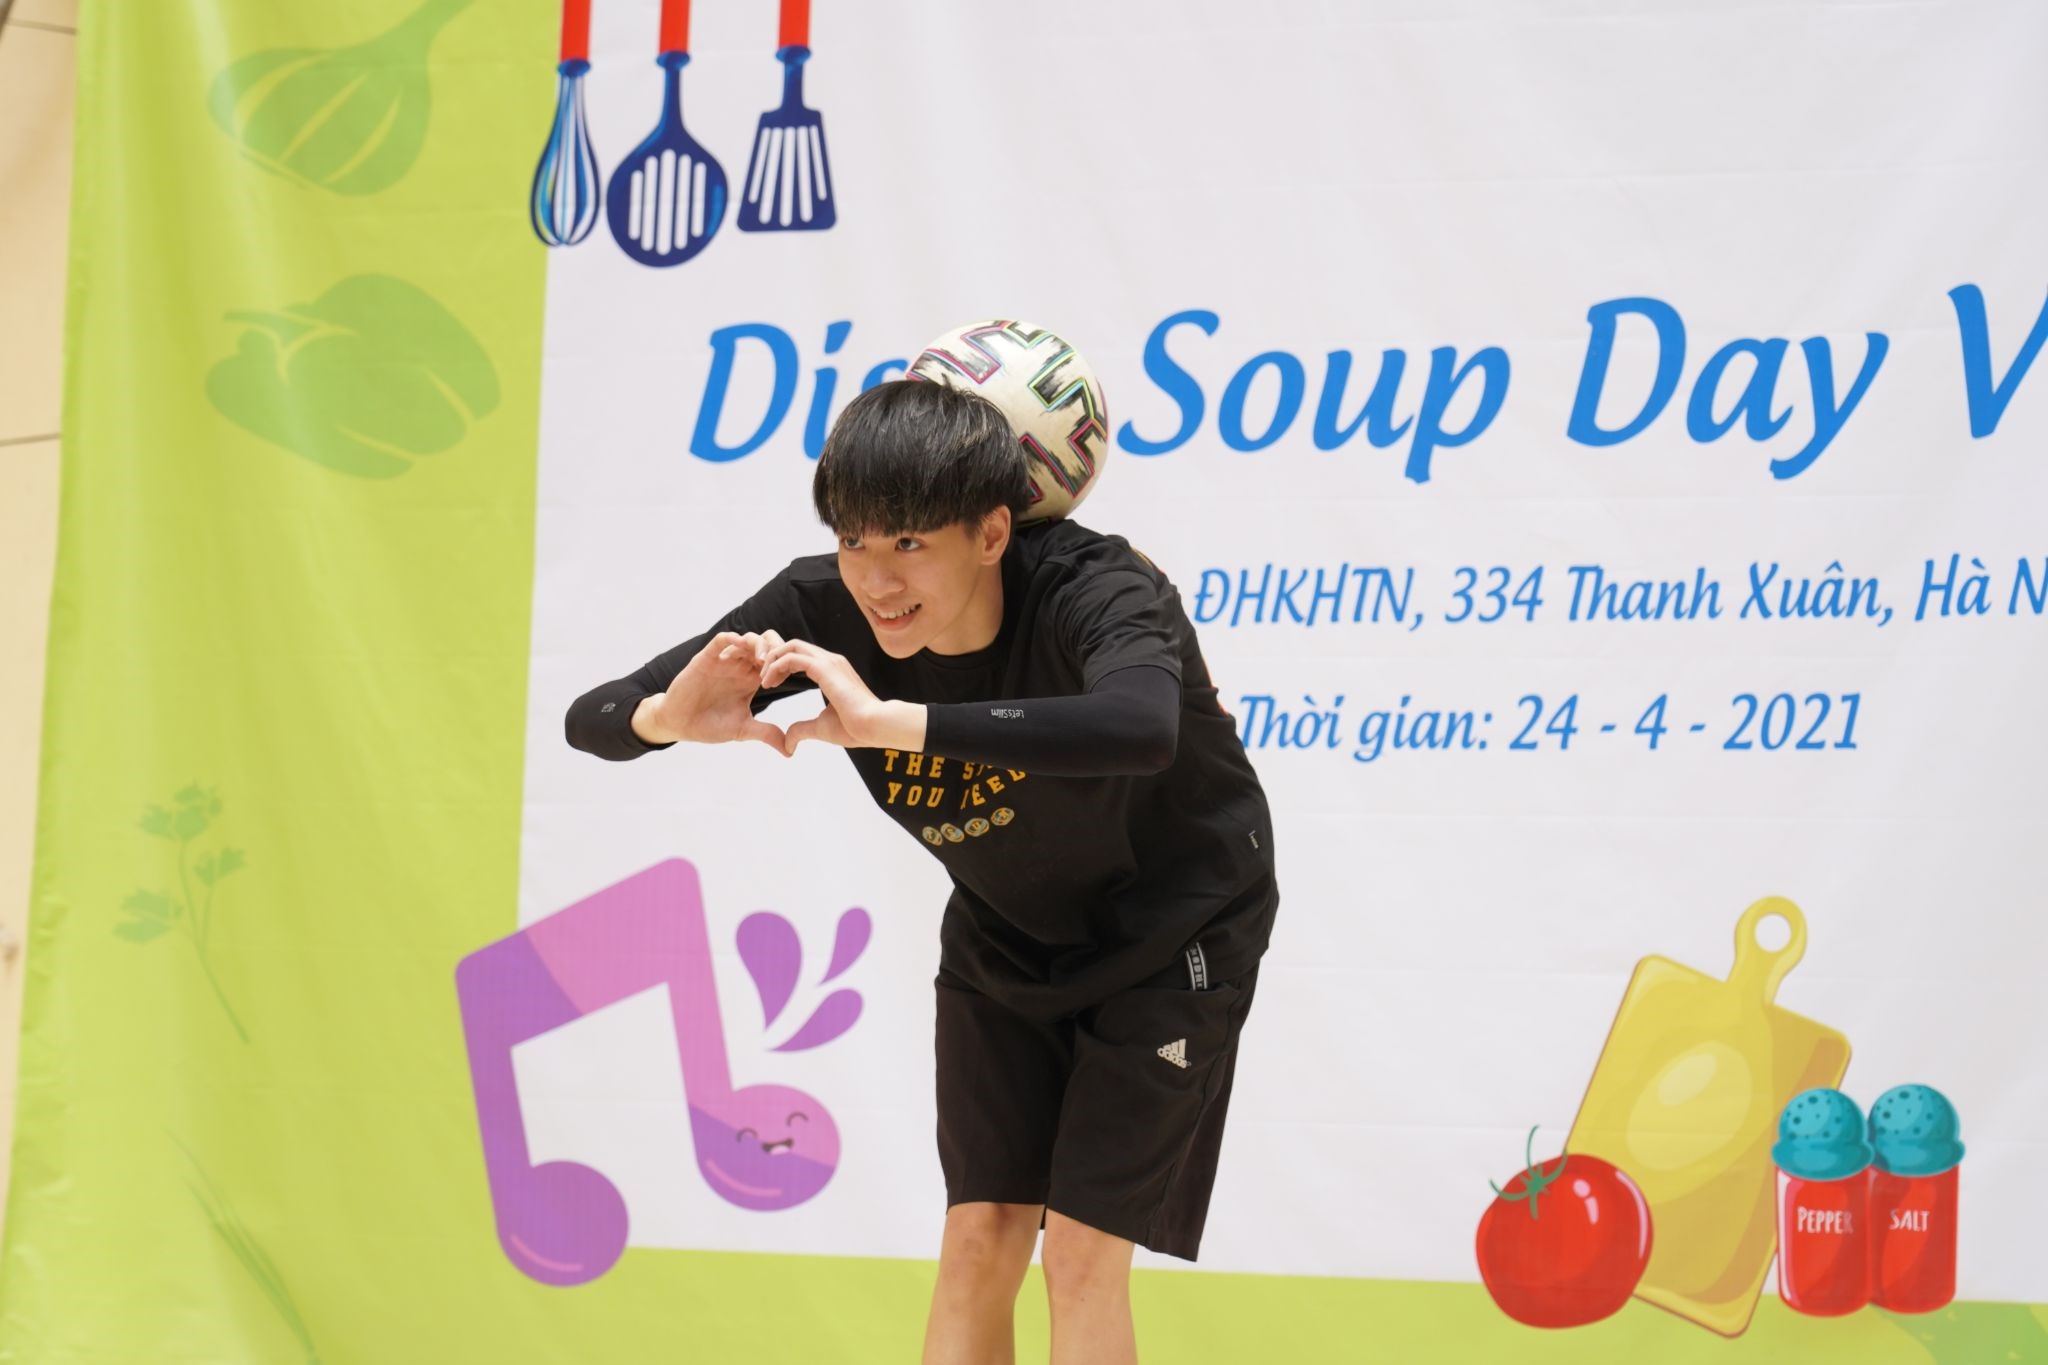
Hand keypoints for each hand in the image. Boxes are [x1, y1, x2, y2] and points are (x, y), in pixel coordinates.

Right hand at [642, 631, 788, 752]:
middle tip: (776, 666)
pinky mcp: (706, 659)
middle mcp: (740, 668)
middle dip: (776, 649)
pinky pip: (721, 640)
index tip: (786, 679)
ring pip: (746, 639)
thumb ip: (765, 734)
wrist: (679, 724)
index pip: (775, 662)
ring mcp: (723, 661)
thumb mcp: (742, 730)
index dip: (784, 665)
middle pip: (766, 643)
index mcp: (751, 680)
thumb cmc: (709, 725)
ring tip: (761, 659)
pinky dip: (732, 638)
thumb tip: (790, 751)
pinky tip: (739, 645)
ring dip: (758, 644)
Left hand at [759, 639, 925, 754]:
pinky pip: (792, 657)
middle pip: (794, 646)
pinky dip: (776, 666)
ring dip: (772, 659)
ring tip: (763, 680)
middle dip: (774, 658)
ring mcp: (829, 661)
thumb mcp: (820, 727)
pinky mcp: (825, 668)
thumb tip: (788, 743)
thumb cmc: (855, 727)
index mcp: (832, 671)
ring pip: (792, 646)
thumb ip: (802, 730)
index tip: (770, 683)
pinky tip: (769, 682)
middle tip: (762, 678)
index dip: (782, 665)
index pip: (802, 656)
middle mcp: (831, 661)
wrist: (874, 726)